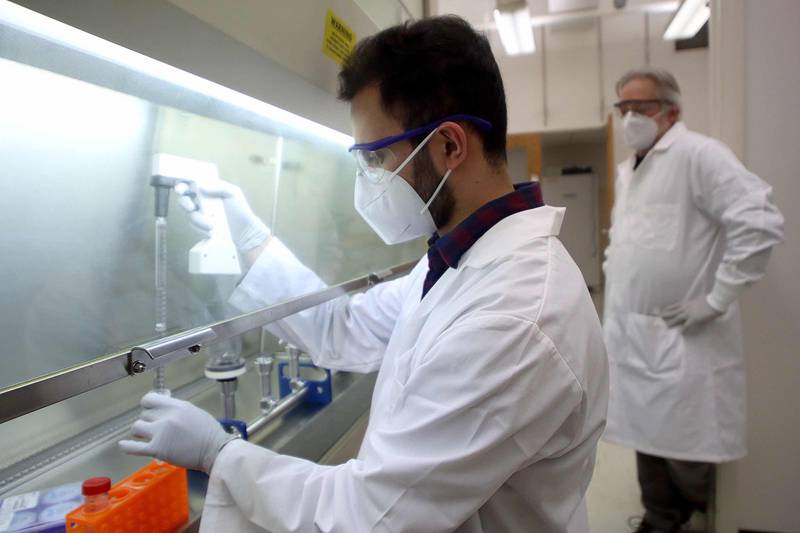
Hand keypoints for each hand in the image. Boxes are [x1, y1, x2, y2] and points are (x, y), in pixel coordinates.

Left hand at [119, 392, 236, 472]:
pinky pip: (134, 447)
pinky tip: (123, 445)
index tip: (150, 411)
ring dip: (141, 432)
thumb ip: (177, 409)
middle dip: (149, 421)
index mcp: (177, 406)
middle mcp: (166, 417)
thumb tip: (163, 408)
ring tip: (149, 437)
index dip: (148, 406)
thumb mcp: (194, 412)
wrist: (216, 451)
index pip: (149, 399)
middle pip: (144, 414)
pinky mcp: (157, 450)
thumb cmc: (209, 433)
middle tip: (156, 429)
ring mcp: (160, 433)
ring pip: (137, 427)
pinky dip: (127, 446)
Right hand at [176, 179, 269, 250]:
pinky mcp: (201, 227)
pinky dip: (201, 229)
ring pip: (189, 215)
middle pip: (184, 199)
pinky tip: (211, 231)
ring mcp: (200, 214)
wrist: (245, 232)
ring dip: (198, 220)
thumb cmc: (241, 210)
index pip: (191, 184)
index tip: (182, 189)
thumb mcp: (233, 193)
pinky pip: (194, 226)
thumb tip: (201, 186)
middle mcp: (202, 201)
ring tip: (211, 226)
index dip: (182, 185)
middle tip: (191, 207)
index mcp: (208, 190)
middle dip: (185, 203)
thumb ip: (218, 187)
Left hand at [662, 297, 723, 329]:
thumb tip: (695, 304)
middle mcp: (686, 308)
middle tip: (658, 317)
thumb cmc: (710, 300)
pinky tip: (680, 333)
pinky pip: (686, 325)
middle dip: (666, 314)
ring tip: (665, 326)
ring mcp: (689, 314)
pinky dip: (683, 329)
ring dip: (671, 322)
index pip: (675, 305)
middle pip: (673, 311)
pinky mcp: (694, 319)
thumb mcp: (699, 300)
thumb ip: (695, 303)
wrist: (715, 301)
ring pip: (677, 318)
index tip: (663, 309)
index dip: (669, 308)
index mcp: (687, 303)